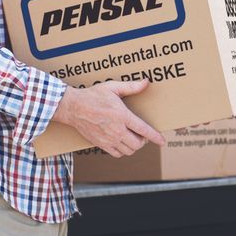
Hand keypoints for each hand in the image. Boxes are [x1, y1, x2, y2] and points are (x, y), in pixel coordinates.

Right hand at [51, 80, 165, 157]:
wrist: (73, 107)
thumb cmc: (93, 95)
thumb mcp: (113, 87)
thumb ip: (131, 87)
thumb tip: (146, 82)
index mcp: (122, 116)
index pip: (144, 130)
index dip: (155, 137)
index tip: (162, 141)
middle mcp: (117, 130)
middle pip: (138, 143)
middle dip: (144, 140)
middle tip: (142, 134)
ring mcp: (108, 139)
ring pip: (129, 150)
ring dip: (134, 146)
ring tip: (133, 138)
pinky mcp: (101, 144)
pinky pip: (117, 154)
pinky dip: (123, 150)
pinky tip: (122, 142)